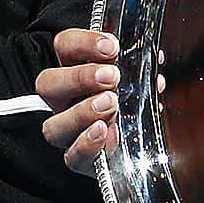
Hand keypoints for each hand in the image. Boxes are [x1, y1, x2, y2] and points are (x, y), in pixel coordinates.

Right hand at [37, 29, 167, 174]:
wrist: (141, 143)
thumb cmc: (134, 98)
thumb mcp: (137, 75)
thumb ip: (139, 66)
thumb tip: (156, 59)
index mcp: (75, 70)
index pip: (64, 47)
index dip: (83, 44)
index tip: (111, 47)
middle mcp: (65, 100)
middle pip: (47, 84)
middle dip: (79, 78)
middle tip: (111, 77)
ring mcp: (69, 131)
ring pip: (53, 126)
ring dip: (81, 113)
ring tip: (111, 104)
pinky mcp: (80, 159)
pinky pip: (72, 157)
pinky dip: (86, 145)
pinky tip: (105, 132)